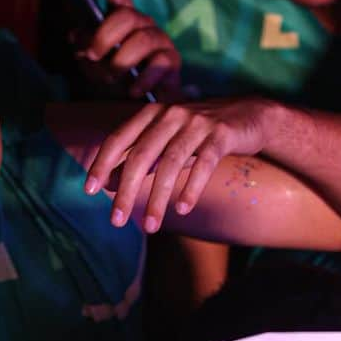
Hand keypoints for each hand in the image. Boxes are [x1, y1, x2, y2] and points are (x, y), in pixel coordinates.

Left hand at [73, 0, 183, 101]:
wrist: (143, 106)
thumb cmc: (119, 78)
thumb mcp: (94, 63)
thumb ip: (83, 48)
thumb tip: (77, 39)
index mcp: (124, 19)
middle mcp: (144, 25)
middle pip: (126, 17)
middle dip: (105, 37)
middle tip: (94, 56)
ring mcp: (160, 42)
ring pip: (140, 42)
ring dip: (121, 62)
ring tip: (115, 78)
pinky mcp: (172, 63)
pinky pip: (157, 66)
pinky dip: (141, 80)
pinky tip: (134, 90)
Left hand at [84, 98, 272, 232]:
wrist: (251, 116)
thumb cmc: (204, 133)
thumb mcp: (169, 139)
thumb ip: (143, 156)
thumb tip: (111, 183)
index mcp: (152, 113)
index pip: (119, 139)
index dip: (102, 164)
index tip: (89, 190)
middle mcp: (170, 115)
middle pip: (141, 155)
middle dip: (127, 191)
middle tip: (117, 220)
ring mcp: (197, 123)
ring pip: (170, 163)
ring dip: (158, 198)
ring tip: (152, 226)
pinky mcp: (221, 135)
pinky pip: (203, 164)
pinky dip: (191, 187)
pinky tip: (183, 209)